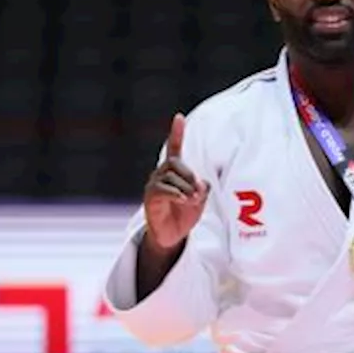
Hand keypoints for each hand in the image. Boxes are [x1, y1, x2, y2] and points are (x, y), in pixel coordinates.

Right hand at [143, 113, 208, 251]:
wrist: (173, 235)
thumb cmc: (185, 214)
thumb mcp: (200, 199)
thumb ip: (202, 187)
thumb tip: (200, 184)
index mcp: (175, 171)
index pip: (174, 148)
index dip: (176, 133)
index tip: (179, 117)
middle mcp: (162, 174)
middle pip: (175, 162)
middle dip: (190, 175)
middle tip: (198, 191)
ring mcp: (154, 185)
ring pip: (171, 176)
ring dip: (186, 188)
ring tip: (192, 200)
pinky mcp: (150, 197)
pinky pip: (163, 189)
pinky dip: (176, 193)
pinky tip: (184, 200)